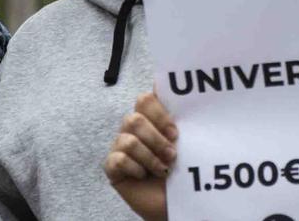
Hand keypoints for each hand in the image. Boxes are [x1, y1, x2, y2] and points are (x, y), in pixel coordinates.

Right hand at [103, 90, 175, 220]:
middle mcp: (133, 129)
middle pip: (134, 118)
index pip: (145, 99)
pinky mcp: (111, 167)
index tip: (175, 131)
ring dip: (149, 156)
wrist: (174, 200)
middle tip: (172, 154)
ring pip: (127, 140)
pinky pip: (118, 160)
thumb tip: (180, 98)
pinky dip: (135, 168)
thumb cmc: (180, 170)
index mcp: (151, 118)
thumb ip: (183, 122)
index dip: (159, 112)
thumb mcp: (186, 144)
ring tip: (163, 169)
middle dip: (156, 138)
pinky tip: (143, 175)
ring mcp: (120, 146)